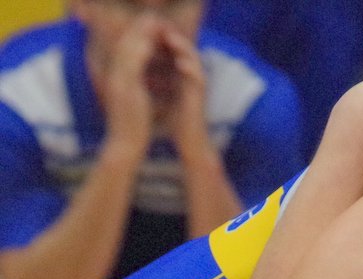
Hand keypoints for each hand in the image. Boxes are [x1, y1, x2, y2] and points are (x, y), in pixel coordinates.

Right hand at [100, 15, 159, 156]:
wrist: (126, 145)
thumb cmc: (132, 127)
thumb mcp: (132, 102)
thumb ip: (134, 88)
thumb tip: (139, 80)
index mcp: (116, 80)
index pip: (123, 51)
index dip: (135, 36)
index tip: (148, 26)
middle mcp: (114, 77)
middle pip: (122, 44)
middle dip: (137, 29)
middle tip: (151, 16)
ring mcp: (118, 82)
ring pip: (126, 50)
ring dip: (139, 33)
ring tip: (153, 22)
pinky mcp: (125, 89)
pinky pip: (132, 64)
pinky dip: (141, 50)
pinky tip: (151, 40)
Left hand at [157, 25, 210, 159]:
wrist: (190, 144)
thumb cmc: (175, 123)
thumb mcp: (161, 97)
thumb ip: (154, 81)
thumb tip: (136, 71)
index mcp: (180, 76)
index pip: (172, 51)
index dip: (161, 40)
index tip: (146, 31)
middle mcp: (191, 78)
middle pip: (184, 49)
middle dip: (171, 37)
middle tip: (158, 26)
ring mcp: (198, 86)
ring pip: (194, 59)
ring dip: (184, 47)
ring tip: (170, 37)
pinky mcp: (202, 96)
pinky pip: (200, 77)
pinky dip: (191, 68)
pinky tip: (180, 62)